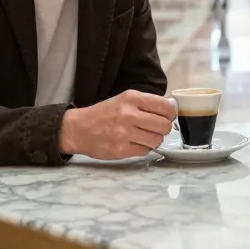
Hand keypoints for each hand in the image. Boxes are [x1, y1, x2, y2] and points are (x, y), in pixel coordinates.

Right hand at [58, 90, 174, 159]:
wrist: (78, 129)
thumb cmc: (104, 114)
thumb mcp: (123, 100)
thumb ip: (145, 103)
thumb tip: (170, 110)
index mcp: (131, 98)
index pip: (165, 107)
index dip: (171, 114)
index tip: (168, 117)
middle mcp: (129, 114)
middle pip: (164, 125)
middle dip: (163, 129)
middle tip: (155, 128)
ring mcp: (125, 133)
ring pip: (157, 140)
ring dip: (154, 140)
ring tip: (144, 137)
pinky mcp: (121, 149)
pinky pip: (145, 151)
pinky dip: (143, 148)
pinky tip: (134, 143)